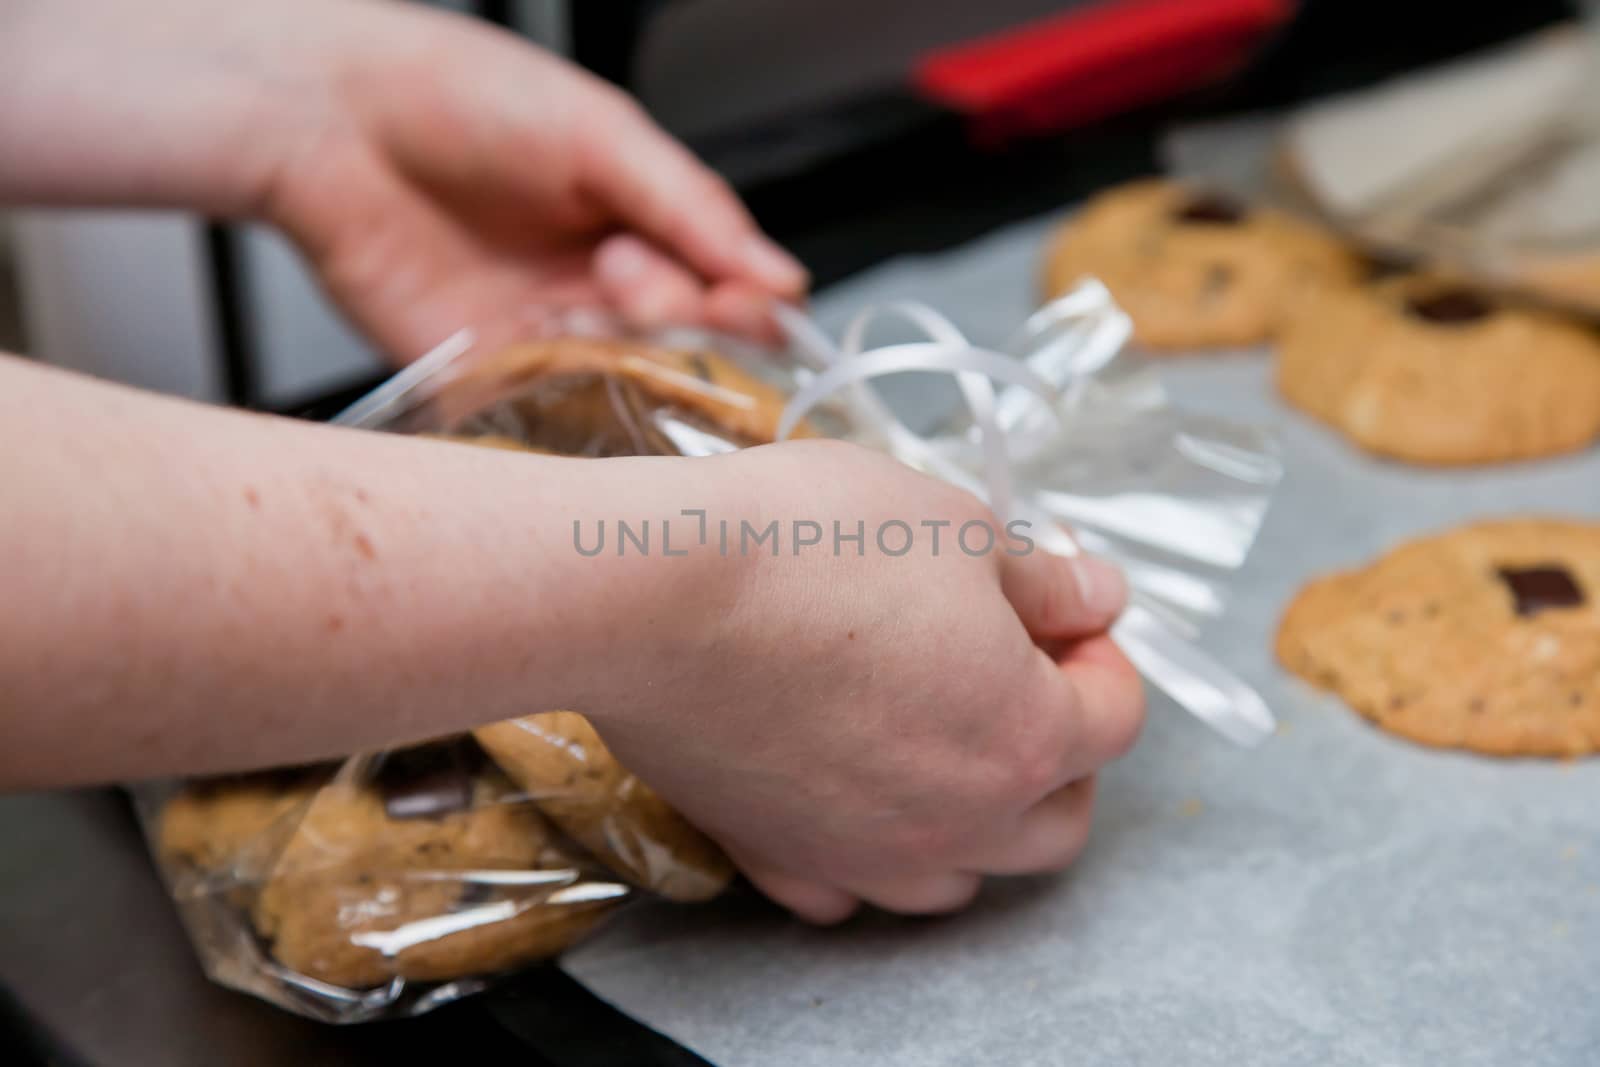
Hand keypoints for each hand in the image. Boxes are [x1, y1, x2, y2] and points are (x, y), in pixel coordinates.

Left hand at [262, 2, 806, 355]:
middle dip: (678, 320)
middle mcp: (599, 287)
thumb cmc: (461, 96)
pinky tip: (567, 364)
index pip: (726, 288)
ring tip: (589, 297)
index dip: (745, 306)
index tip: (748, 305)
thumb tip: (781, 276)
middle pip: (684, 345)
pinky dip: (575, 400)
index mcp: (641, 224)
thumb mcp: (601, 134)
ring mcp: (548, 335)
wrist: (329, 118)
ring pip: (627, 381)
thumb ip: (692, 209)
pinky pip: (554, 410)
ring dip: (626, 356)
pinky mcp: (488, 375)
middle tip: (632, 277)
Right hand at [592, 441, 1145, 921]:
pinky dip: (862, 854)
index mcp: (1023, 737)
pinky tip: (845, 794)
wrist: (652, 593)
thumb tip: (1100, 599)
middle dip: (1060, 754)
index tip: (1064, 612)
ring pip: (957, 877)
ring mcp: (861, 853)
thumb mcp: (954, 526)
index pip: (1114, 719)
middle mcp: (955, 820)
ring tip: (939, 743)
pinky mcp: (774, 854)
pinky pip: (842, 890)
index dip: (1102, 655)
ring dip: (974, 822)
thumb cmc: (811, 544)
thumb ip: (1045, 581)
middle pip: (1056, 824)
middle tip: (1019, 679)